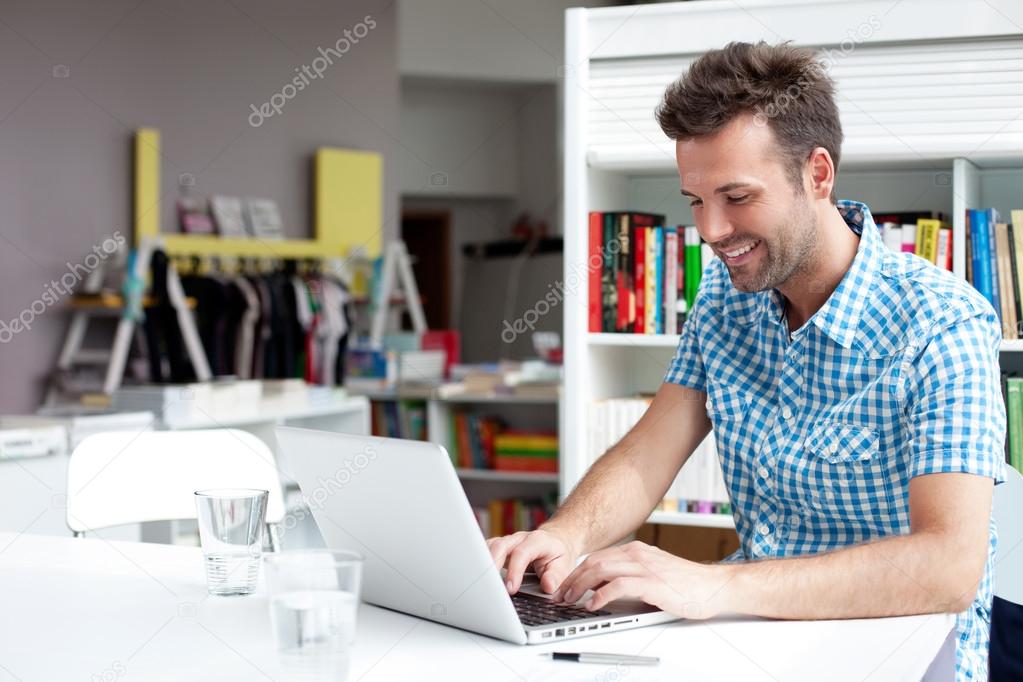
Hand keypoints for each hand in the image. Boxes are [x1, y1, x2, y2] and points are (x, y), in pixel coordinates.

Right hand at [487, 526, 577, 594]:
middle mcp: (519, 538)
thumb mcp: (564, 565)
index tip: (510, 588)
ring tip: (481, 584)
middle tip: (491, 588)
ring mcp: (508, 542)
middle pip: (501, 546)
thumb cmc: (557, 555)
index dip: (514, 570)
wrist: (554, 541)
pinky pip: (486, 551)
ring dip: (483, 564)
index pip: (522, 552)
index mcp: (537, 541)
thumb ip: (556, 576)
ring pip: (490, 547)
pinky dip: (480, 562)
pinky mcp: (499, 547)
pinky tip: (478, 576)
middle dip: (493, 566)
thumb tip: (548, 586)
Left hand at [551, 540, 732, 618]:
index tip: (566, 585)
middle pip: (594, 562)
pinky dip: (601, 595)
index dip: (577, 571)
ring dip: (580, 586)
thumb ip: (632, 574)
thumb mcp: (654, 573)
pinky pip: (618, 586)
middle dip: (573, 579)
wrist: (714, 586)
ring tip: (570, 600)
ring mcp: (644, 567)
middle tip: (561, 595)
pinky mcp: (652, 583)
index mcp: (636, 550)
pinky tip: (593, 605)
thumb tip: (606, 587)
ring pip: (601, 570)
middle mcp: (637, 554)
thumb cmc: (687, 583)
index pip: (598, 557)